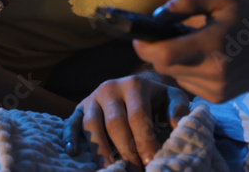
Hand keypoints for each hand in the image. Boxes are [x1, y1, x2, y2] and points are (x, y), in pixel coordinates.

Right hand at [64, 74, 189, 168]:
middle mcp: (111, 88)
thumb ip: (178, 108)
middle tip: (133, 170)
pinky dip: (70, 137)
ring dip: (100, 150)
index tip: (151, 161)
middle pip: (115, 123)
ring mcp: (93, 97)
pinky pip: (72, 122)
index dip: (144, 140)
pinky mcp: (80, 107)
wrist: (133, 87)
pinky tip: (73, 153)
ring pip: (92, 124)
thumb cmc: (155, 98)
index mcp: (134, 85)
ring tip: (109, 169)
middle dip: (124, 150)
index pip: (138, 116)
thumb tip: (177, 123)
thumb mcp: (171, 96)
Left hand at [133, 0, 248, 102]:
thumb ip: (187, 1)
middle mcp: (214, 73)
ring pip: (176, 77)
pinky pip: (189, 84)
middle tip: (164, 34)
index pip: (164, 55)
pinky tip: (203, 56)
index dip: (144, 47)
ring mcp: (217, 90)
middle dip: (157, 51)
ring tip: (189, 43)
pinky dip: (187, 70)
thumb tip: (157, 14)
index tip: (138, 36)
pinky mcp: (220, 98)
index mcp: (213, 45)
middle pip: (165, 67)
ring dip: (173, 61)